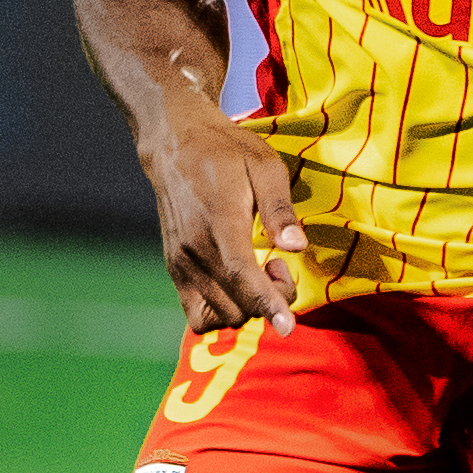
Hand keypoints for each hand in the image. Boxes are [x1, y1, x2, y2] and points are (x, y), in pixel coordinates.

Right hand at [135, 103, 310, 332]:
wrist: (174, 145)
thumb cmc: (225, 151)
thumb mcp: (264, 166)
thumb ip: (280, 209)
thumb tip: (298, 247)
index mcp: (220, 220)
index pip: (241, 274)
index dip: (267, 303)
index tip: (287, 327)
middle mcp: (195, 249)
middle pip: (236, 305)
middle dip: (269, 301)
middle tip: (278, 265)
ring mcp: (181, 264)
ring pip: (219, 316)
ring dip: (247, 308)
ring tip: (258, 273)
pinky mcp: (174, 270)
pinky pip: (197, 314)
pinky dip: (223, 312)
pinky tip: (236, 285)